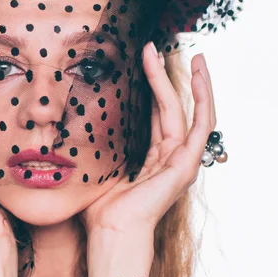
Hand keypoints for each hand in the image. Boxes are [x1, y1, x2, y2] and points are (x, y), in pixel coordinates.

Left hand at [78, 42, 216, 233]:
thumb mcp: (99, 163)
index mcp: (151, 157)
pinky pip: (201, 125)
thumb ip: (99, 142)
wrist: (109, 230)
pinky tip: (201, 76)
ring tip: (192, 54)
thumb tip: (73, 118)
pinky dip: (203, 99)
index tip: (141, 60)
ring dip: (191, 81)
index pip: (155, 114)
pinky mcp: (187, 164)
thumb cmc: (99, 204)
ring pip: (189, 111)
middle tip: (154, 46)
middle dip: (164, 75)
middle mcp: (170, 156)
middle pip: (171, 107)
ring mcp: (181, 160)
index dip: (151, 86)